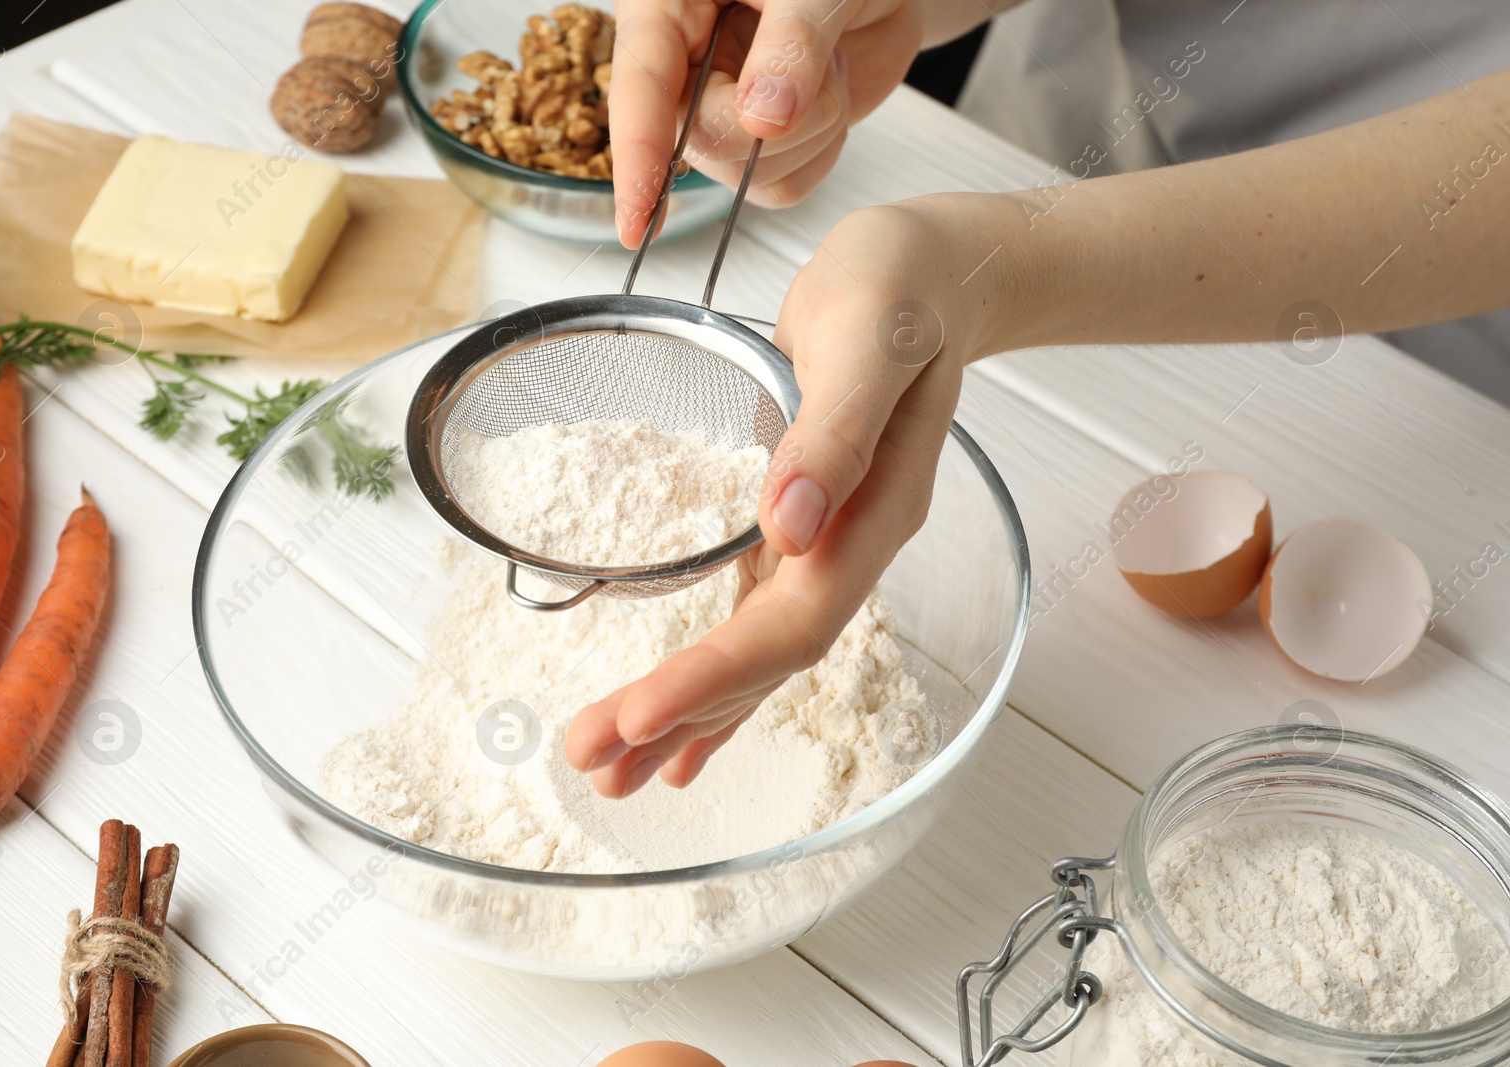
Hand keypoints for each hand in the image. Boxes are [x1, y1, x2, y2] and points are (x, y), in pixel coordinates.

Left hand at [567, 197, 1000, 795]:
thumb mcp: (869, 338)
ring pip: (755, 654)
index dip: (716, 675)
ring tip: (611, 765)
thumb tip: (787, 525)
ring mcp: (826, 545)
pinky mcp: (799, 529)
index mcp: (874, 513)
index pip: (793, 622)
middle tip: (590, 759)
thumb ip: (835, 431)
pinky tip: (676, 721)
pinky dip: (712, 676)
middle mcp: (851, 546)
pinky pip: (753, 620)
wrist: (932, 275)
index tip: (638, 714)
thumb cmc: (900, 290)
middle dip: (680, 714)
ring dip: (686, 713)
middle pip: (766, 660)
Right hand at [610, 0, 923, 246]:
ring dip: (810, 128)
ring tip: (826, 61)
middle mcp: (682, 65)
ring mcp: (718, 109)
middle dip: (776, 120)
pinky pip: (783, 186)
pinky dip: (822, 150)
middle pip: (702, 141)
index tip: (636, 224)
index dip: (637, 156)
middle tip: (821, 58)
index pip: (639, 87)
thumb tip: (763, 120)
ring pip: (745, 174)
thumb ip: (791, 44)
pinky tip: (827, 94)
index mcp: (665, 8)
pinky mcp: (758, 143)